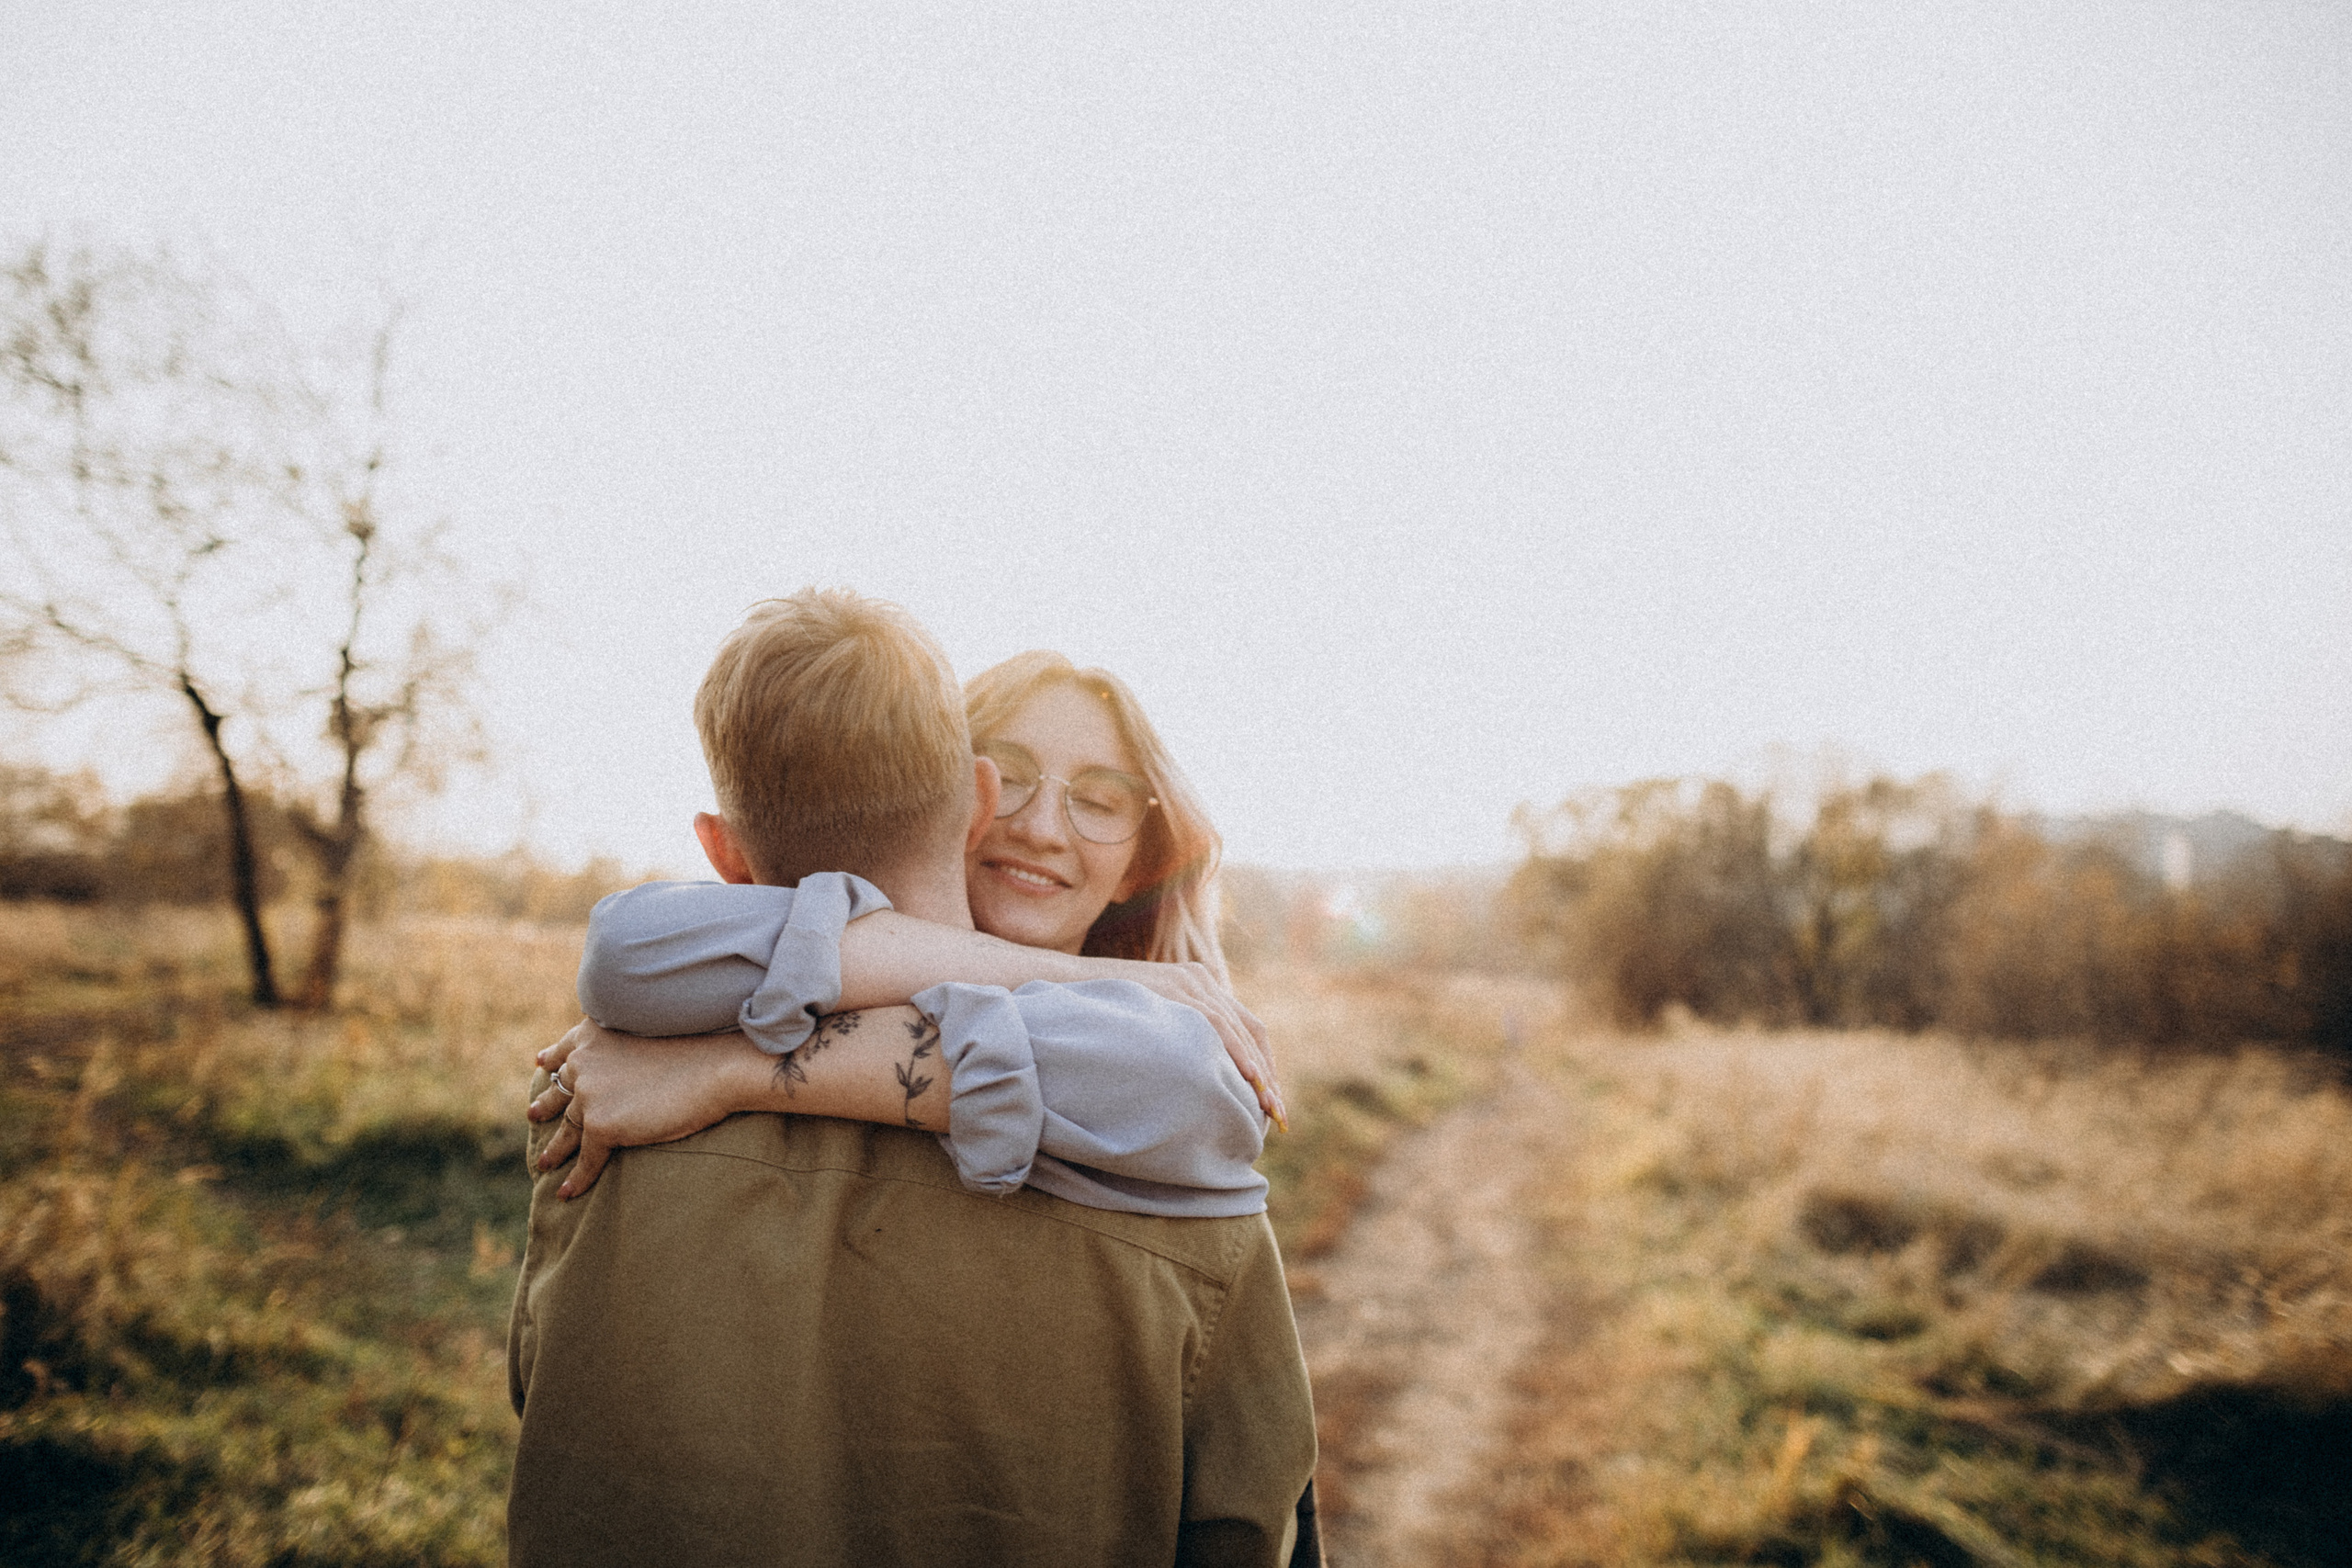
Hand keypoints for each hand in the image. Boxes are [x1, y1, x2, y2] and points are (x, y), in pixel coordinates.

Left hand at [528, 1019, 759, 1196]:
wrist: (716, 1069)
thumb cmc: (700, 1050)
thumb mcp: (652, 1034)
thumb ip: (627, 1046)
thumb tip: (625, 1064)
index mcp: (595, 1036)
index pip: (566, 1050)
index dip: (552, 1059)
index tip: (541, 1063)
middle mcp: (584, 1063)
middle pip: (559, 1091)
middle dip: (545, 1105)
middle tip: (532, 1115)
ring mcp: (590, 1095)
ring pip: (567, 1129)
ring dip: (554, 1149)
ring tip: (544, 1163)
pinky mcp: (603, 1126)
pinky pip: (586, 1159)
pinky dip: (577, 1178)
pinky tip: (568, 1192)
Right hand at [1101, 961, 1285, 1130]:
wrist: (1065, 983)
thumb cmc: (1100, 1013)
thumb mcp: (1148, 1024)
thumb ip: (1174, 1037)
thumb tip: (1192, 1079)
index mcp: (1199, 986)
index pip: (1246, 1028)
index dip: (1263, 1066)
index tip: (1270, 1101)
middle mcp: (1201, 980)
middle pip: (1252, 1030)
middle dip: (1269, 1076)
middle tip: (1279, 1115)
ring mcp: (1190, 982)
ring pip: (1241, 1030)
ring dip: (1259, 1072)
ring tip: (1269, 1107)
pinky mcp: (1177, 989)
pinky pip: (1218, 1025)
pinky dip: (1238, 1053)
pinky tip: (1250, 1079)